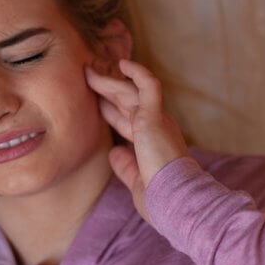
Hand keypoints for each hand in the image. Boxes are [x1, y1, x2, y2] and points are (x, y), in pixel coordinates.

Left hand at [85, 58, 187, 221]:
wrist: (176, 201)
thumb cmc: (160, 198)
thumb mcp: (137, 181)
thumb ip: (125, 165)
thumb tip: (114, 152)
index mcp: (152, 144)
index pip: (127, 122)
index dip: (110, 112)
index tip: (96, 104)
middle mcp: (157, 128)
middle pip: (125, 103)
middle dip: (106, 91)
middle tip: (88, 78)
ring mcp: (156, 120)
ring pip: (129, 93)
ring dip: (108, 82)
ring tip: (89, 71)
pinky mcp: (155, 116)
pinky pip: (148, 85)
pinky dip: (137, 72)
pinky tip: (122, 63)